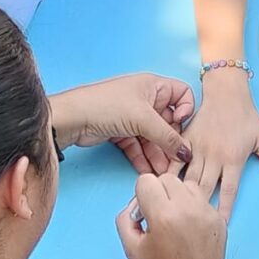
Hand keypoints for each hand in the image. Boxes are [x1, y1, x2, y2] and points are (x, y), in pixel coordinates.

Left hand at [51, 74, 193, 173]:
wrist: (73, 118)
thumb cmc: (106, 105)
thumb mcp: (143, 119)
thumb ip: (168, 137)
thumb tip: (186, 152)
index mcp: (153, 86)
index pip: (182, 95)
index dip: (186, 110)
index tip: (181, 125)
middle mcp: (145, 99)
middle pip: (169, 122)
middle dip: (171, 142)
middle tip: (175, 160)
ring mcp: (133, 117)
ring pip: (153, 138)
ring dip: (158, 155)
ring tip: (161, 172)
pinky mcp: (122, 132)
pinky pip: (139, 146)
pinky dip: (143, 158)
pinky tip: (147, 171)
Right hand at [116, 174, 226, 258]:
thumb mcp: (131, 248)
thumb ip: (125, 218)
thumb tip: (135, 203)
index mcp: (163, 215)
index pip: (146, 180)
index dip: (141, 195)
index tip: (144, 212)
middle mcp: (187, 208)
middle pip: (166, 178)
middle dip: (158, 192)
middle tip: (158, 215)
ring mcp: (206, 212)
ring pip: (186, 184)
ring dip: (177, 195)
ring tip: (174, 219)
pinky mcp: (218, 218)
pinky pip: (202, 198)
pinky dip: (192, 206)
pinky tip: (188, 227)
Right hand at [180, 77, 258, 218]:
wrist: (226, 91)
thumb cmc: (246, 115)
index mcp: (234, 159)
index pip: (229, 191)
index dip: (224, 210)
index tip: (221, 225)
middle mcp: (215, 156)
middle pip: (205, 189)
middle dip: (199, 208)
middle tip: (193, 225)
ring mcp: (198, 148)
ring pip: (188, 177)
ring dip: (182, 196)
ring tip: (176, 212)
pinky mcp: (186, 140)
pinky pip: (175, 160)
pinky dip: (168, 174)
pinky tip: (161, 187)